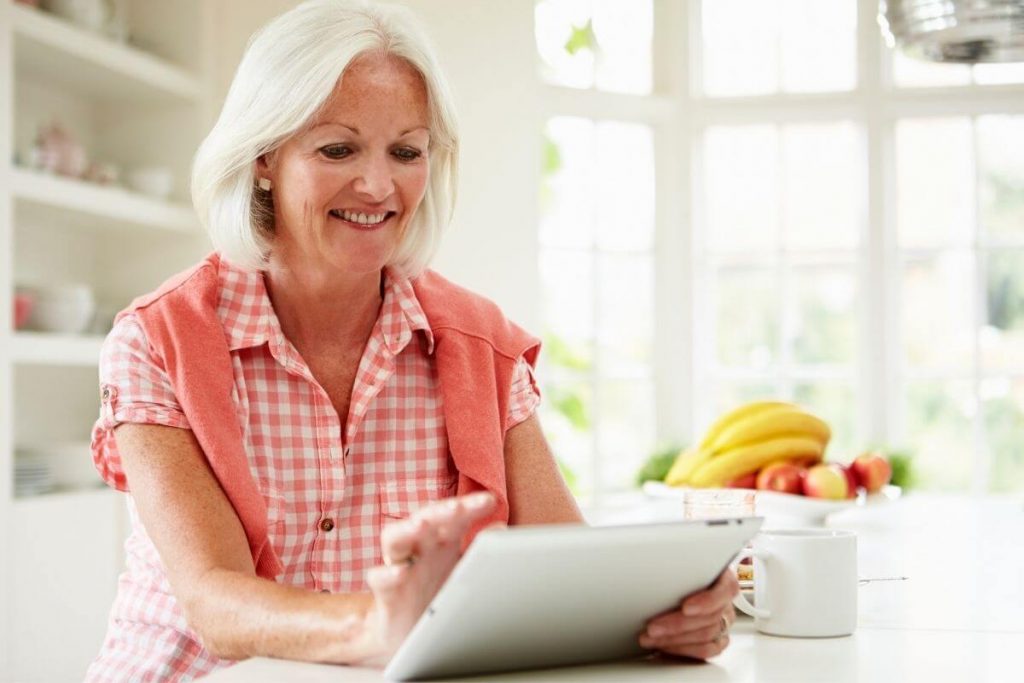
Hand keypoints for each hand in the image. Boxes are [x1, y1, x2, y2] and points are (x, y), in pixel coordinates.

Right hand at [364, 492, 497, 660]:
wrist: (415, 637)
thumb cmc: (440, 596)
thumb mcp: (463, 571)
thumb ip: (478, 549)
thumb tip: (500, 527)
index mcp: (441, 542)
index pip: (454, 517)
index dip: (470, 507)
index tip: (489, 501)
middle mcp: (420, 549)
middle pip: (424, 520)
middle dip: (440, 512)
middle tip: (456, 507)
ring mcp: (401, 567)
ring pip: (394, 539)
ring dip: (406, 530)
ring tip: (421, 525)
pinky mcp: (387, 593)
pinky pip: (379, 578)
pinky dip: (388, 574)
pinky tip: (401, 572)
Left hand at [638, 569, 738, 660]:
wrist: (688, 580)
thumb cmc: (686, 570)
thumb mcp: (685, 563)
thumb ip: (681, 568)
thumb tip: (658, 566)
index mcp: (725, 578)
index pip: (724, 591)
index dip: (705, 601)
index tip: (685, 607)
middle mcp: (726, 602)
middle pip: (709, 618)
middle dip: (677, 625)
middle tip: (653, 627)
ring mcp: (724, 622)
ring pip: (706, 636)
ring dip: (674, 639)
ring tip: (650, 638)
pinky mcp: (718, 639)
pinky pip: (706, 650)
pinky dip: (683, 650)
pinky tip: (664, 646)